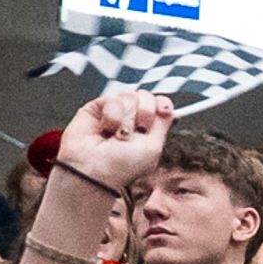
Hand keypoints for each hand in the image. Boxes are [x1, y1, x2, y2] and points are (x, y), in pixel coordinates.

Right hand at [55, 89, 175, 199]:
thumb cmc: (124, 165)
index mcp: (149, 128)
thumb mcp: (153, 147)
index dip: (163, 104)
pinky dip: (112, 116)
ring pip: (130, 96)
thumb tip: (169, 108)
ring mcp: (116, 111)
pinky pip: (113, 99)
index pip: (161, 104)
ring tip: (117, 135)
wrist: (94, 167)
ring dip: (126, 119)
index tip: (163, 110)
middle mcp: (133, 118)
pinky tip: (105, 130)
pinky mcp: (97, 106)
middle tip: (136, 132)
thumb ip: (163, 125)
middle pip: (147, 97)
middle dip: (144, 114)